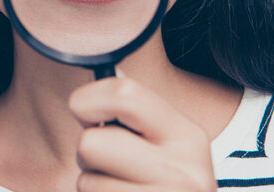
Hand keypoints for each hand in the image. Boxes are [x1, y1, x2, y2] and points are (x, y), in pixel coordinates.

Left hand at [68, 74, 216, 191]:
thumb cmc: (169, 183)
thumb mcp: (170, 145)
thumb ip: (137, 115)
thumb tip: (93, 91)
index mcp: (187, 135)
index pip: (124, 94)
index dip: (88, 100)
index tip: (87, 114)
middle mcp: (182, 169)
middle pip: (90, 142)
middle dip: (87, 153)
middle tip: (107, 163)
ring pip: (86, 181)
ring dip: (92, 184)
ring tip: (119, 186)